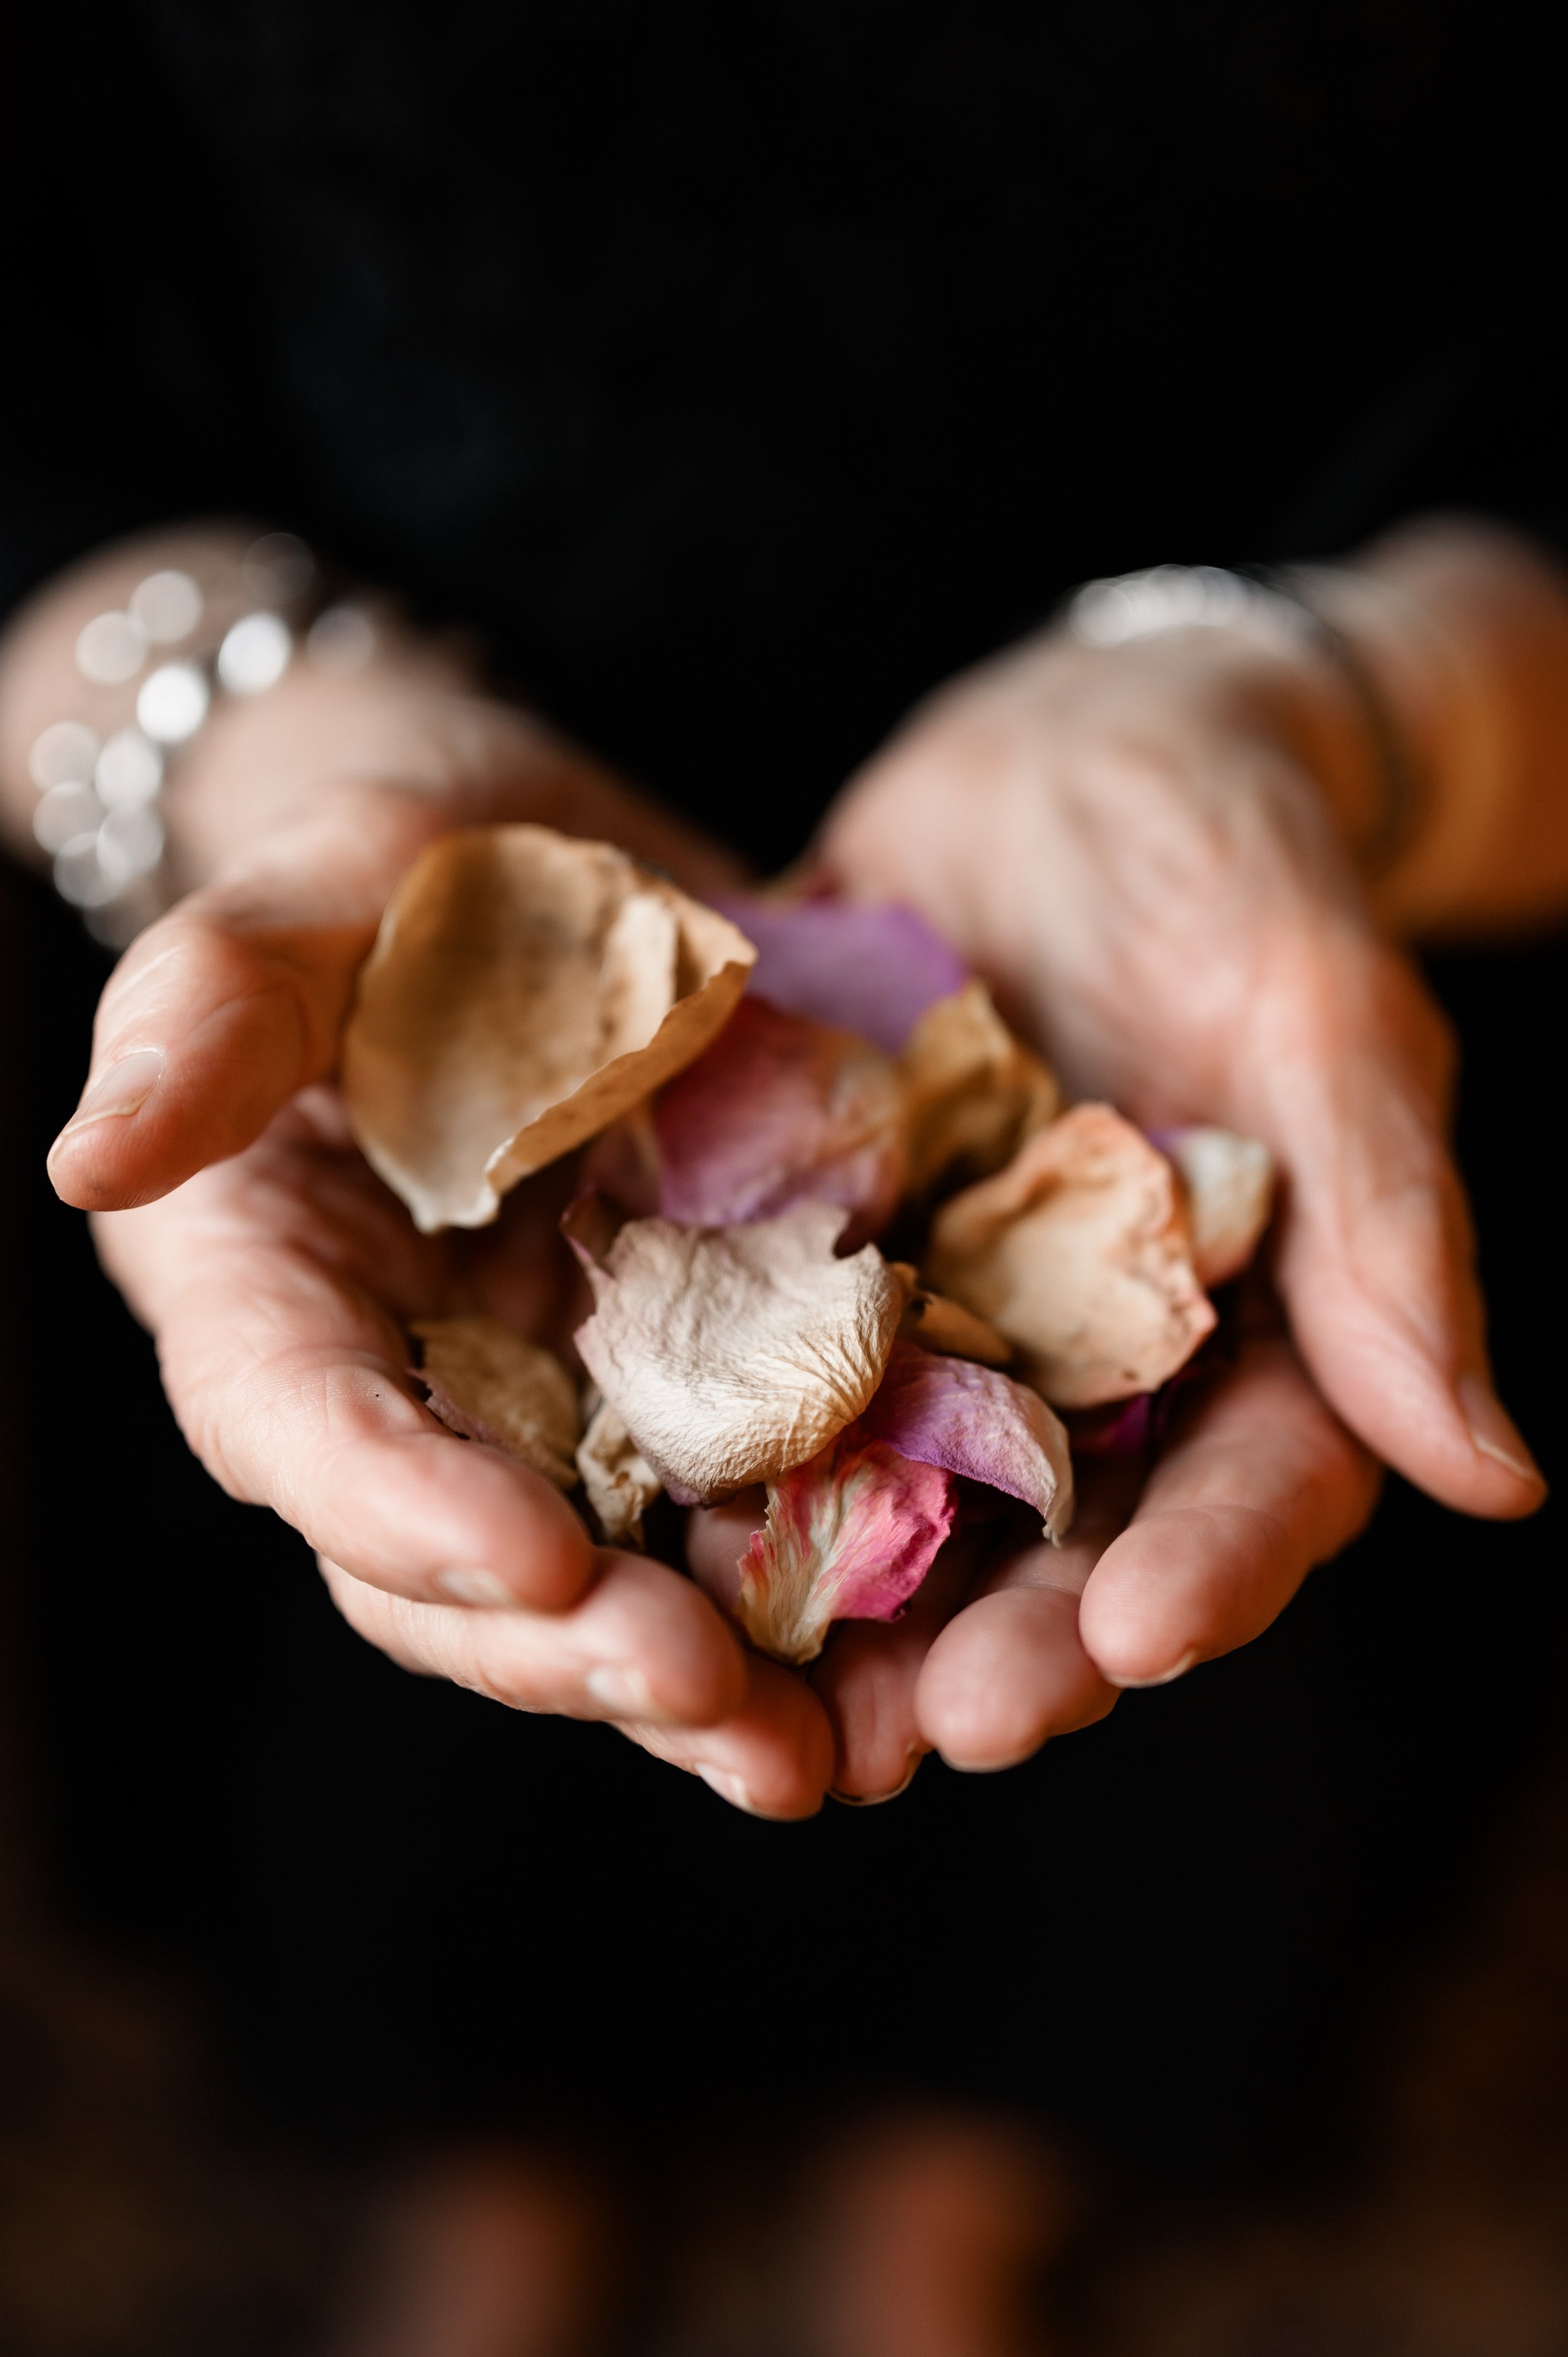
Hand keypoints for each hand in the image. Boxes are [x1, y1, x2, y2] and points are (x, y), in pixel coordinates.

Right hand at [32, 588, 831, 1818]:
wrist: (568, 872)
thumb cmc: (416, 859)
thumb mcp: (320, 881)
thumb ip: (209, 1002)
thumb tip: (87, 1156)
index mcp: (277, 1286)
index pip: (303, 1425)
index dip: (402, 1509)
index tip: (535, 1562)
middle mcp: (410, 1388)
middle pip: (453, 1571)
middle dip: (573, 1651)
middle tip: (709, 1700)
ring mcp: (557, 1410)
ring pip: (601, 1592)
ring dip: (698, 1688)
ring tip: (819, 1754)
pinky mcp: (696, 1395)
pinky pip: (743, 1520)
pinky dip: (815, 1599)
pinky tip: (919, 1651)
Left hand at [796, 592, 1544, 1788]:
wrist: (1074, 752)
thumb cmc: (1236, 857)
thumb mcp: (1321, 1016)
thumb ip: (1386, 1234)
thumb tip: (1500, 1474)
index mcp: (1245, 1330)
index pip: (1248, 1485)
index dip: (1205, 1571)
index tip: (1143, 1639)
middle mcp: (1085, 1356)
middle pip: (1059, 1539)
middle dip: (1001, 1644)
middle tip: (926, 1736)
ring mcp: (940, 1312)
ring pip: (893, 1496)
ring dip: (834, 1612)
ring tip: (762, 1706)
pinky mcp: (811, 1248)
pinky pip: (751, 1362)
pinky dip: (697, 1448)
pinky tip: (629, 1517)